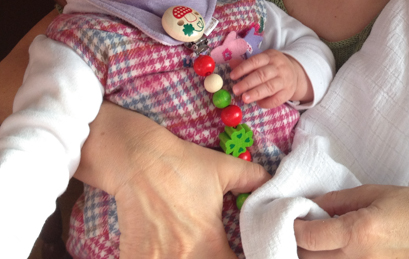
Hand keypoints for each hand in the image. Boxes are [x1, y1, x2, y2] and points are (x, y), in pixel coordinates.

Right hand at [84, 104, 270, 258]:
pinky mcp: (136, 257)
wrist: (138, 159)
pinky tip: (165, 251)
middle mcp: (185, 257)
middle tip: (212, 249)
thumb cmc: (181, 163)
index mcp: (210, 243)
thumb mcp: (224, 168)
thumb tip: (273, 184)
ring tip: (188, 248)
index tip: (236, 253)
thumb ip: (253, 179)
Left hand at [229, 50, 308, 106]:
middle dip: (247, 83)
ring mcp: (284, 80)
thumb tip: (231, 63)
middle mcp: (278, 68)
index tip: (232, 76)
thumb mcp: (262, 60)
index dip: (243, 68)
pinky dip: (266, 102)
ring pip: (269, 87)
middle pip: (262, 75)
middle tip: (235, 90)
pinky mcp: (288, 93)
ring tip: (244, 99)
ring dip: (256, 93)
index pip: (255, 61)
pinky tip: (258, 103)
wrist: (296, 73)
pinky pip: (276, 99)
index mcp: (270, 57)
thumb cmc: (273, 67)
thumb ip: (247, 63)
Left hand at [293, 185, 408, 258]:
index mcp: (357, 233)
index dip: (293, 226)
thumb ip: (339, 200)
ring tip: (318, 240)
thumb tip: (313, 205)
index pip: (307, 237)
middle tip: (301, 226)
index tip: (292, 216)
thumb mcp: (376, 193)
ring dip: (313, 255)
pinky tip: (335, 251)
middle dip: (298, 243)